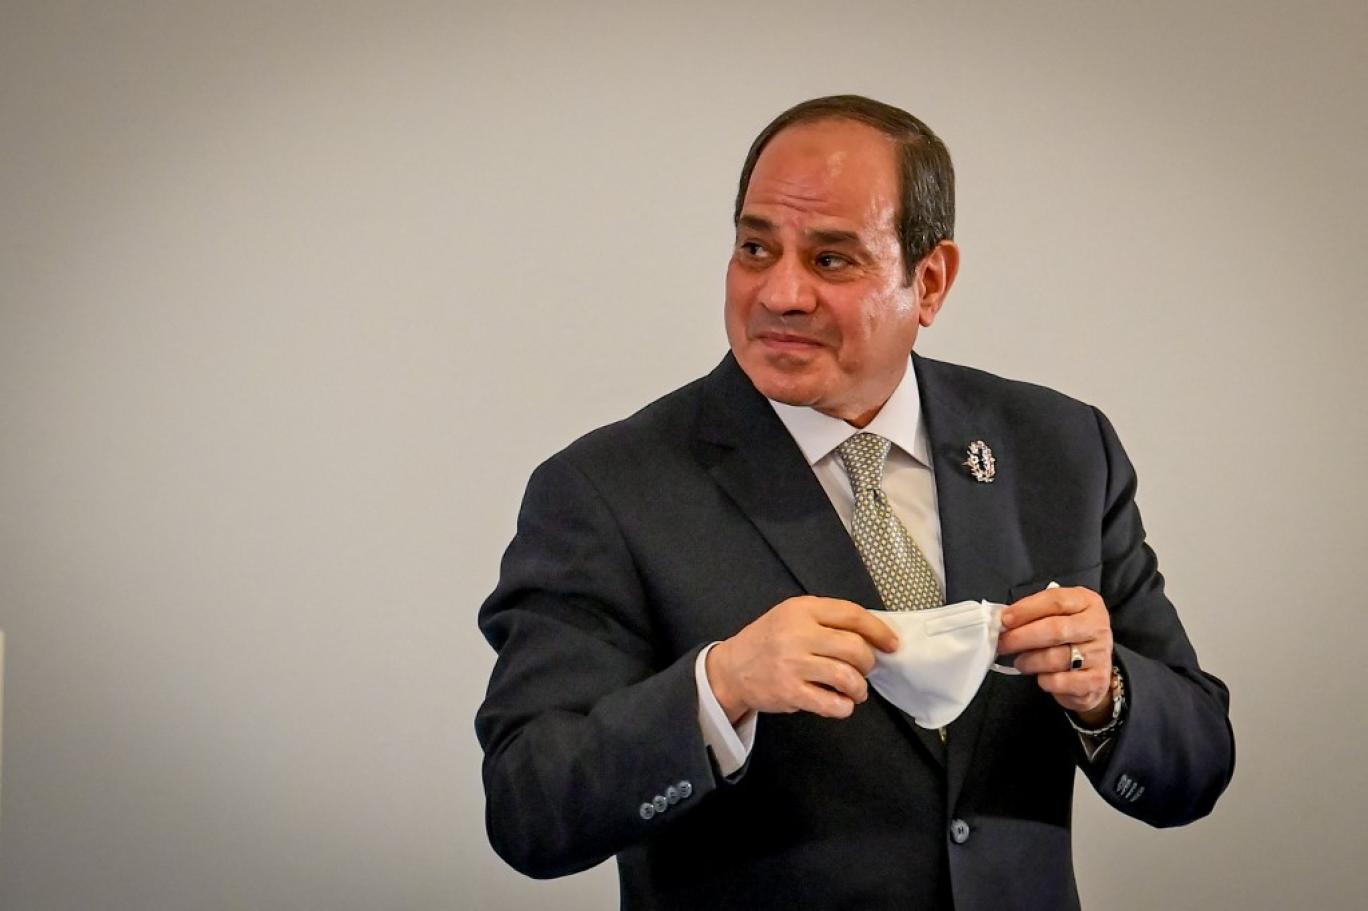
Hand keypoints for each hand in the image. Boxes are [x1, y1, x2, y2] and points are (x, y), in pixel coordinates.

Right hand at [706, 596, 899, 722]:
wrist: (732, 668)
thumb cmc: (769, 641)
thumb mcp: (792, 616)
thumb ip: (827, 620)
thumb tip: (873, 635)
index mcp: (802, 609)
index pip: (853, 615)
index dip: (879, 630)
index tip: (892, 644)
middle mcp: (798, 633)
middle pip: (855, 647)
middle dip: (868, 663)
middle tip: (864, 669)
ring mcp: (793, 664)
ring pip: (848, 677)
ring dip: (859, 688)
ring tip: (855, 691)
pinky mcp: (790, 692)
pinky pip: (832, 703)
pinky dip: (844, 707)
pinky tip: (840, 703)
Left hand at [997, 586, 1113, 722]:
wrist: (1095, 666)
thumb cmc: (1069, 636)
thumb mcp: (1058, 614)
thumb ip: (1036, 613)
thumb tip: (1004, 621)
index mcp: (1087, 602)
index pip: (1055, 600)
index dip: (1026, 609)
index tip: (1004, 619)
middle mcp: (1097, 627)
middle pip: (1054, 630)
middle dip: (1021, 637)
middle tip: (1002, 643)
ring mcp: (1099, 654)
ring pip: (1054, 658)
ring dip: (1029, 661)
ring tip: (1021, 661)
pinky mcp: (1096, 681)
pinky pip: (1059, 682)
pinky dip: (1044, 680)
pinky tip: (1042, 676)